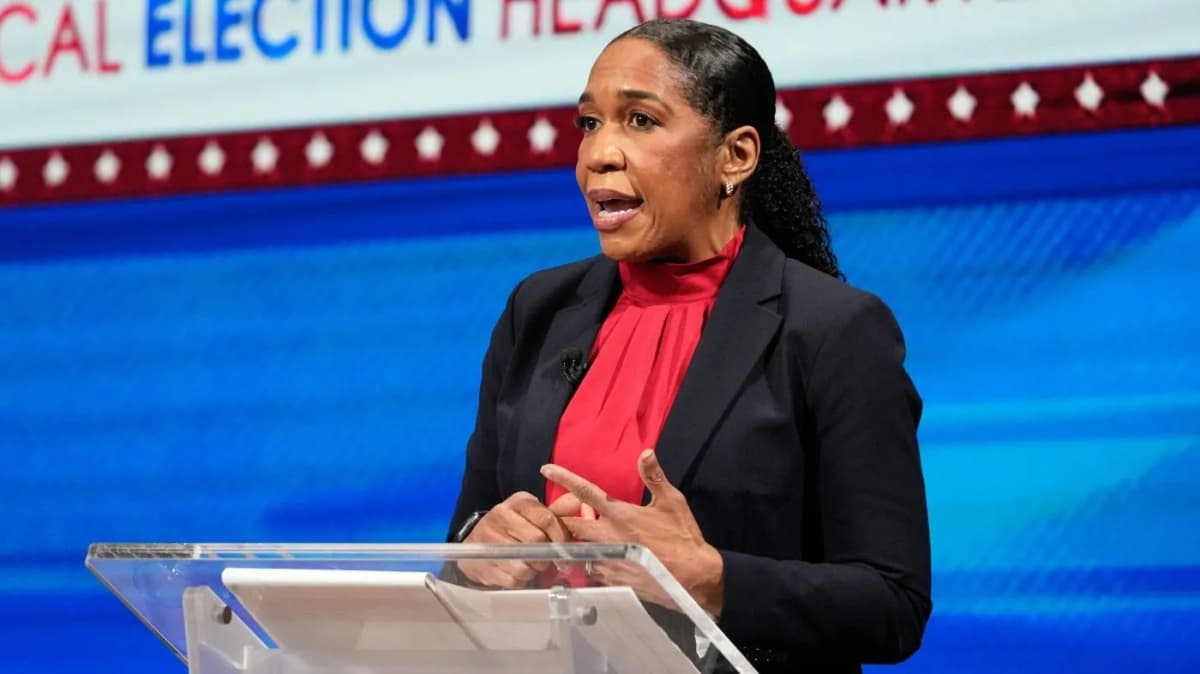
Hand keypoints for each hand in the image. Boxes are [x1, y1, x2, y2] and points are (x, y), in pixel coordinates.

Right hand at [458, 491, 578, 587]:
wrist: (479, 543)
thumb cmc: (515, 528)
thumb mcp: (534, 515)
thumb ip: (558, 511)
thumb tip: (579, 502)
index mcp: (518, 502)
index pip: (547, 518)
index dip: (561, 537)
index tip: (567, 551)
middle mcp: (500, 515)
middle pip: (537, 541)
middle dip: (546, 556)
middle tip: (547, 561)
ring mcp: (488, 538)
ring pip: (524, 563)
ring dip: (533, 570)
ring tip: (531, 565)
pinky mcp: (480, 560)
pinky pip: (512, 578)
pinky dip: (520, 580)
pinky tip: (517, 572)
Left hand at [540, 450, 724, 615]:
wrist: (693, 578)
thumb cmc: (682, 536)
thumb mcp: (672, 502)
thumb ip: (654, 477)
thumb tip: (645, 452)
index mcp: (620, 514)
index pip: (585, 492)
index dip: (564, 479)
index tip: (546, 470)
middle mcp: (608, 537)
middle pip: (570, 525)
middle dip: (564, 518)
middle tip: (566, 513)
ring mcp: (608, 560)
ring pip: (579, 548)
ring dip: (578, 541)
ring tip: (586, 537)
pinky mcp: (612, 579)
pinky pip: (592, 568)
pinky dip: (592, 560)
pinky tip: (604, 558)